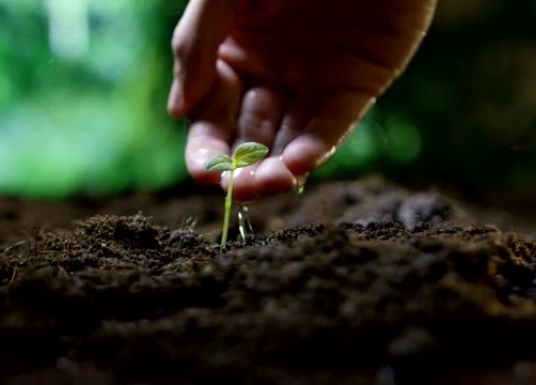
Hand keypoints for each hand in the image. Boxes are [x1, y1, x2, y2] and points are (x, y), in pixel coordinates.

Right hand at [168, 0, 436, 200]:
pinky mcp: (357, 82)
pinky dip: (316, 147)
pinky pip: (333, 123)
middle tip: (235, 190)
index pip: (211, 115)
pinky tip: (298, 165)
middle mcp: (270, 73)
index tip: (204, 173)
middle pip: (248, 137)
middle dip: (240, 167)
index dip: (206, 148)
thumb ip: (195, 46)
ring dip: (277, 168)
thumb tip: (178, 110)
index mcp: (231, 54)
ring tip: (268, 183)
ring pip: (290, 140)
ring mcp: (313, 80)